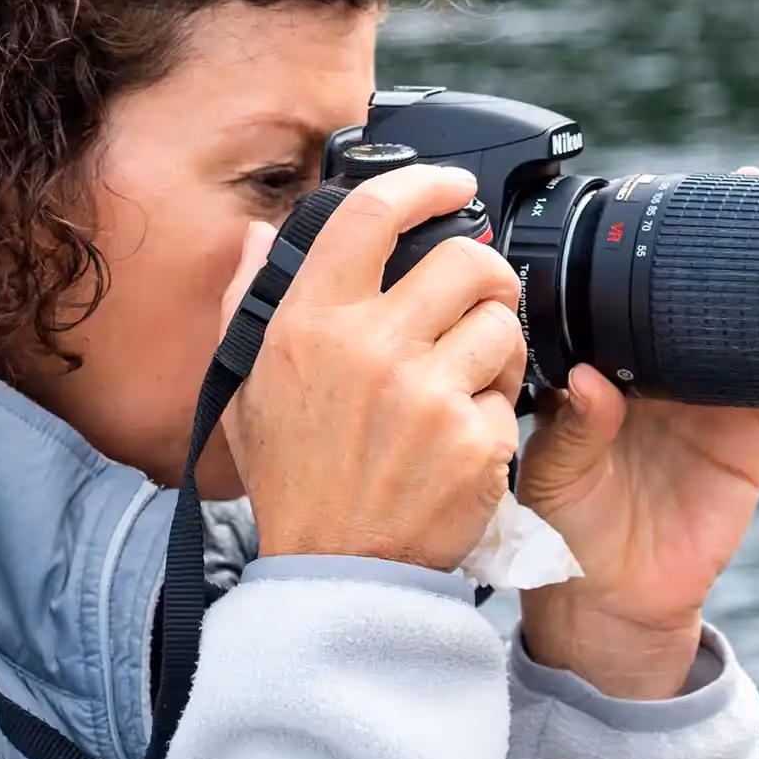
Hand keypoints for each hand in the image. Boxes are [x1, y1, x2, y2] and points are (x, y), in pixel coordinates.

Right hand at [225, 166, 528, 571]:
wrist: (335, 575)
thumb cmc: (292, 479)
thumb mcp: (245, 387)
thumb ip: (248, 301)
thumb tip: (257, 235)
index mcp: (311, 324)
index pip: (372, 216)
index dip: (423, 183)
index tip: (452, 186)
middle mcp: (370, 349)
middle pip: (466, 260)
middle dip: (487, 272)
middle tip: (481, 294)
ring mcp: (427, 395)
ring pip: (503, 323)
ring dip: (498, 342)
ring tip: (471, 375)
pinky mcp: (475, 441)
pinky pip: (513, 394)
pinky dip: (499, 409)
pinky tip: (466, 434)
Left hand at [514, 171, 758, 699]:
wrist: (611, 602)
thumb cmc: (564, 531)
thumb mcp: (550, 477)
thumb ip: (571, 431)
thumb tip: (590, 384)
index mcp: (600, 367)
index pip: (621, 297)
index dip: (638, 254)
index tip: (651, 208)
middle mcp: (657, 374)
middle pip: (689, 298)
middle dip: (713, 250)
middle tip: (738, 193)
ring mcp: (708, 403)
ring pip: (743, 330)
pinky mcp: (749, 441)